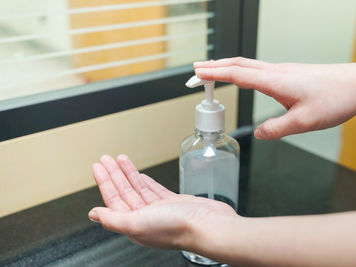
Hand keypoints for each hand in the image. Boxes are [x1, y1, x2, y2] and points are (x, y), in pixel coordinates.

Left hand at [88, 154, 237, 249]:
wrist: (208, 226)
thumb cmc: (177, 228)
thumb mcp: (137, 223)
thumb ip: (113, 219)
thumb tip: (93, 214)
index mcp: (134, 224)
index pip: (113, 200)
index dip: (104, 182)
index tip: (98, 167)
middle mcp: (145, 218)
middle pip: (124, 191)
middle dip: (114, 174)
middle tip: (105, 159)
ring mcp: (159, 209)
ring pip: (138, 188)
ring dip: (128, 173)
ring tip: (120, 159)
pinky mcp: (173, 203)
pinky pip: (153, 189)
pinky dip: (145, 180)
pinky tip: (140, 174)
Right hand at [194, 56, 355, 139]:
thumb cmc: (335, 99)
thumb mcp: (304, 122)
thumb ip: (276, 128)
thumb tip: (258, 133)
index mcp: (274, 81)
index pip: (236, 74)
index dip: (213, 74)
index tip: (195, 75)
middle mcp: (275, 71)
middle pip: (237, 64)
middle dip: (213, 66)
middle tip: (195, 72)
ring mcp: (282, 71)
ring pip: (247, 64)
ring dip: (226, 66)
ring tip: (211, 72)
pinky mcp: (289, 74)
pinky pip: (257, 68)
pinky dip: (241, 70)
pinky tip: (241, 77)